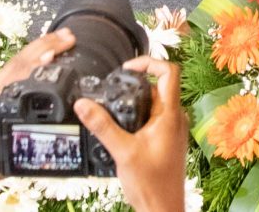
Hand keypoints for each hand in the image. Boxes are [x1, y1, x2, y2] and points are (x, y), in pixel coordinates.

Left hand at [0, 26, 74, 210]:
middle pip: (20, 64)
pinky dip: (25, 60)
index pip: (24, 79)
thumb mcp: (0, 166)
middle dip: (45, 47)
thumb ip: (25, 151)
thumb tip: (51, 141)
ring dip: (36, 49)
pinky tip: (34, 60)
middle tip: (68, 37)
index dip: (44, 62)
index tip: (63, 49)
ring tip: (57, 40)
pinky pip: (7, 71)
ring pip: (13, 65)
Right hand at [77, 55, 187, 211]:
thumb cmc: (151, 184)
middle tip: (113, 88)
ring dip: (136, 101)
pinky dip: (138, 115)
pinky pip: (154, 117)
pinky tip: (122, 128)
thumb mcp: (122, 152)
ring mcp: (172, 129)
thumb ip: (103, 126)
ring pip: (155, 103)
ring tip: (114, 108)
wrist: (162, 209)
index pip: (169, 72)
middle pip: (159, 86)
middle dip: (135, 84)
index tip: (127, 68)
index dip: (149, 62)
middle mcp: (175, 118)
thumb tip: (83, 104)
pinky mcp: (166, 140)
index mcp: (170, 115)